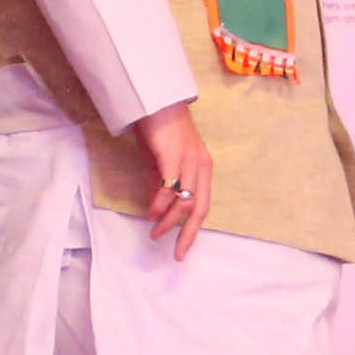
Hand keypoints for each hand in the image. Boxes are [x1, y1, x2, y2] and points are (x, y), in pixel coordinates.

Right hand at [136, 101, 213, 261]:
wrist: (156, 100)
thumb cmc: (160, 129)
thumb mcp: (164, 161)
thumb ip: (164, 183)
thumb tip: (158, 209)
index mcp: (203, 168)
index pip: (203, 205)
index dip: (193, 229)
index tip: (182, 248)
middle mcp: (201, 167)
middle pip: (199, 209)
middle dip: (187, 234)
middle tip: (177, 254)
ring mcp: (189, 161)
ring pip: (184, 201)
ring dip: (169, 221)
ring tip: (155, 232)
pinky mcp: (174, 156)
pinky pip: (169, 187)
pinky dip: (160, 204)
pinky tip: (151, 213)